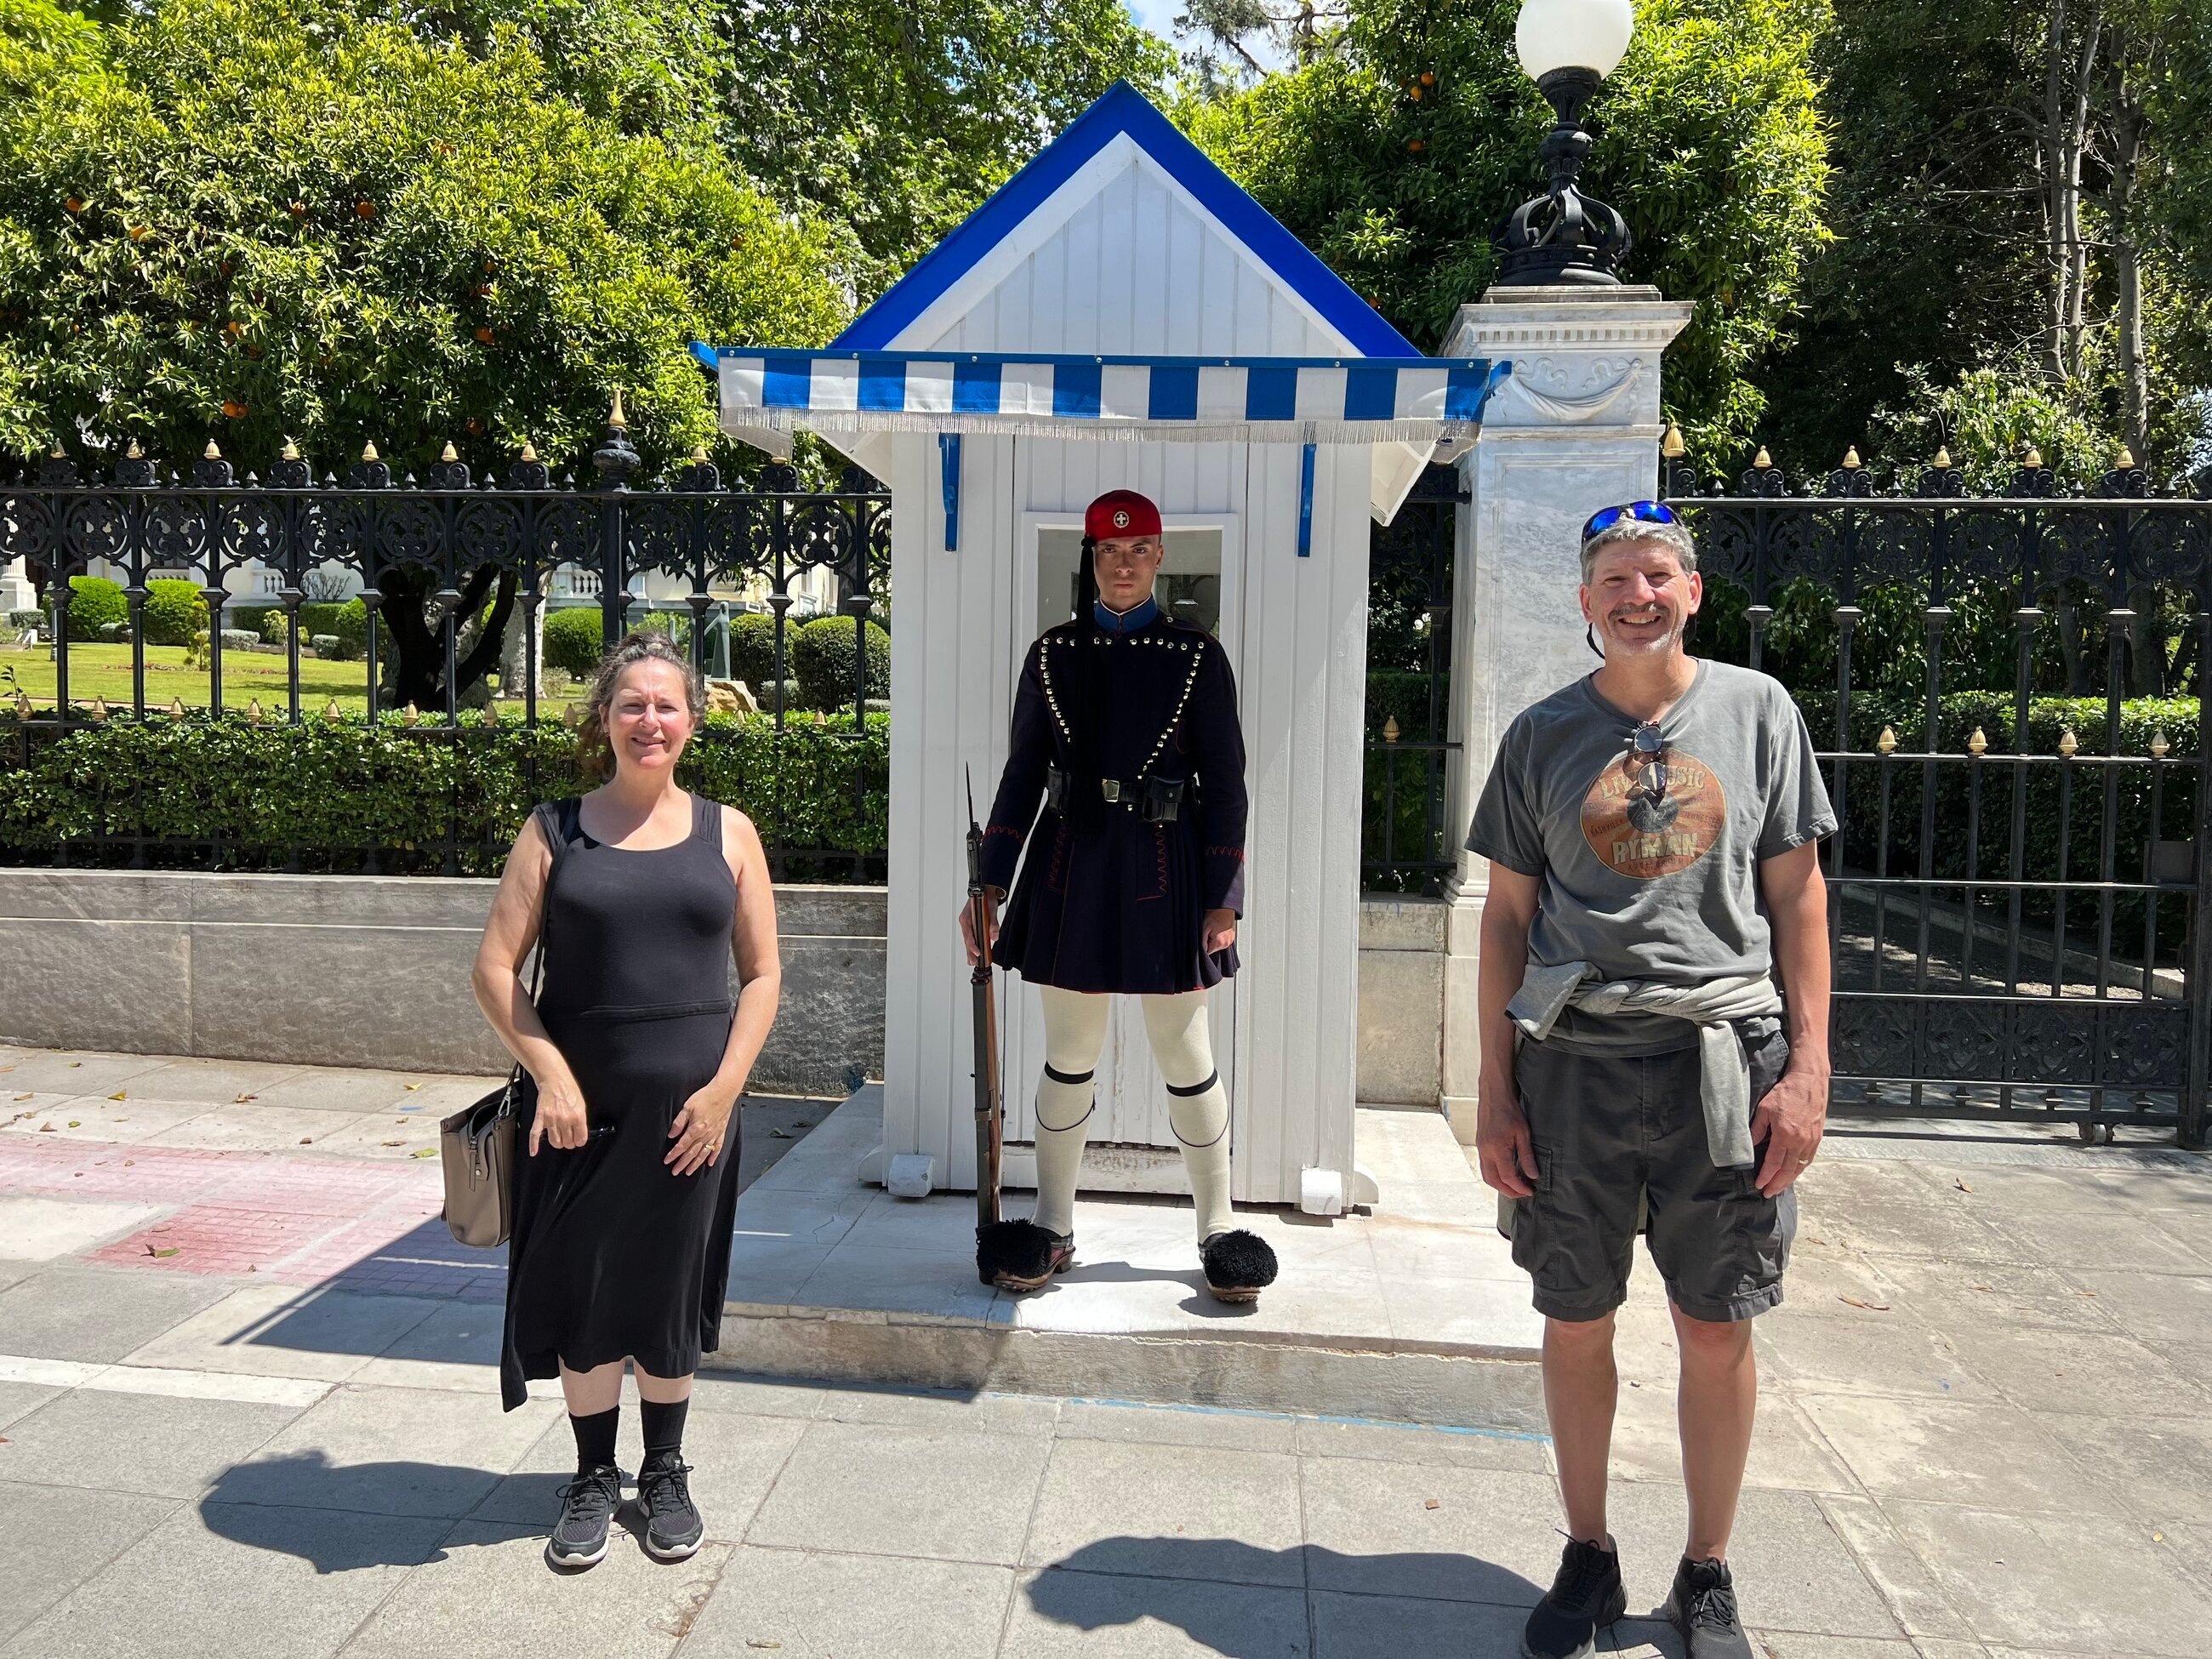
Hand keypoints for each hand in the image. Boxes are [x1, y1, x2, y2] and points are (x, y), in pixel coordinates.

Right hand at [527, 1065, 589, 1155]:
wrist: (554, 1079)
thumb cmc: (568, 1089)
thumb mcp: (581, 1104)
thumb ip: (581, 1120)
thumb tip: (580, 1133)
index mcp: (578, 1116)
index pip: (580, 1139)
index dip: (579, 1141)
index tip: (577, 1141)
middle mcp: (565, 1119)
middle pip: (568, 1142)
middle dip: (568, 1142)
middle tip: (568, 1138)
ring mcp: (552, 1119)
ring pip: (555, 1142)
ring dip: (557, 1143)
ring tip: (558, 1139)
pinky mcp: (540, 1117)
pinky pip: (535, 1134)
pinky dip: (533, 1144)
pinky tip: (534, 1151)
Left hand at [666, 1084, 735, 1176]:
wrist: (724, 1092)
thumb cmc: (705, 1097)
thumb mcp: (687, 1107)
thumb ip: (679, 1122)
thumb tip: (671, 1135)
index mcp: (695, 1129)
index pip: (681, 1146)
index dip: (673, 1154)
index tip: (667, 1161)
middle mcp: (705, 1135)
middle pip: (691, 1153)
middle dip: (682, 1163)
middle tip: (675, 1171)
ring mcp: (714, 1135)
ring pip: (703, 1153)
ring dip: (695, 1164)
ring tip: (688, 1172)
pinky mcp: (721, 1132)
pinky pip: (717, 1147)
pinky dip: (713, 1156)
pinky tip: (709, 1163)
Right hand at [958, 890, 1001, 966]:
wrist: (985, 891)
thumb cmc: (986, 899)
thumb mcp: (992, 909)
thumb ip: (993, 923)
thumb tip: (994, 936)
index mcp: (967, 918)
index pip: (969, 935)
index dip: (973, 945)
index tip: (977, 952)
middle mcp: (965, 922)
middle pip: (967, 940)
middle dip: (970, 952)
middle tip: (973, 962)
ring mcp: (967, 924)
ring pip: (968, 940)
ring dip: (970, 951)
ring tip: (973, 962)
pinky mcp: (970, 925)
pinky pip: (970, 937)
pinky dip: (972, 945)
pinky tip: (974, 953)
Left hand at [1203, 909, 1236, 953]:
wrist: (1225, 907)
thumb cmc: (1215, 915)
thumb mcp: (1205, 928)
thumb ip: (1202, 942)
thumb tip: (1202, 950)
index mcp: (1220, 943)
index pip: (1208, 952)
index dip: (1203, 945)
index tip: (1204, 937)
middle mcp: (1227, 943)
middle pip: (1213, 949)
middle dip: (1209, 942)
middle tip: (1208, 931)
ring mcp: (1230, 940)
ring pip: (1218, 945)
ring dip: (1214, 939)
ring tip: (1214, 929)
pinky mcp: (1232, 937)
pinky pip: (1223, 941)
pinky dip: (1219, 937)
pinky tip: (1218, 929)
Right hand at [1475, 1076, 1538, 1198]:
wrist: (1493, 1095)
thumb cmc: (1509, 1110)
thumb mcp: (1523, 1133)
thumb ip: (1527, 1156)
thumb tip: (1532, 1175)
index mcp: (1497, 1148)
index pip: (1508, 1177)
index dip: (1519, 1187)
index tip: (1530, 1191)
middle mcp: (1485, 1151)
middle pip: (1494, 1181)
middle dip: (1508, 1191)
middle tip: (1523, 1194)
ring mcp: (1480, 1149)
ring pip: (1487, 1176)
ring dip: (1500, 1185)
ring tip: (1515, 1187)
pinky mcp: (1480, 1145)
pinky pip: (1484, 1167)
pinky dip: (1494, 1176)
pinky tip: (1505, 1174)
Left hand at [1750, 1063, 1828, 1196]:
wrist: (1809, 1081)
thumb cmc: (1787, 1092)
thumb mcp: (1764, 1109)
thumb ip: (1757, 1129)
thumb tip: (1750, 1145)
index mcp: (1786, 1135)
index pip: (1774, 1163)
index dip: (1766, 1176)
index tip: (1759, 1185)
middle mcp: (1800, 1141)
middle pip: (1788, 1170)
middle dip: (1777, 1184)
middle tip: (1769, 1193)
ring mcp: (1811, 1141)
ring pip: (1800, 1167)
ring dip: (1789, 1180)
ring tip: (1780, 1187)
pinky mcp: (1817, 1137)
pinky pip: (1808, 1159)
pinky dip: (1800, 1169)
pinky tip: (1793, 1173)